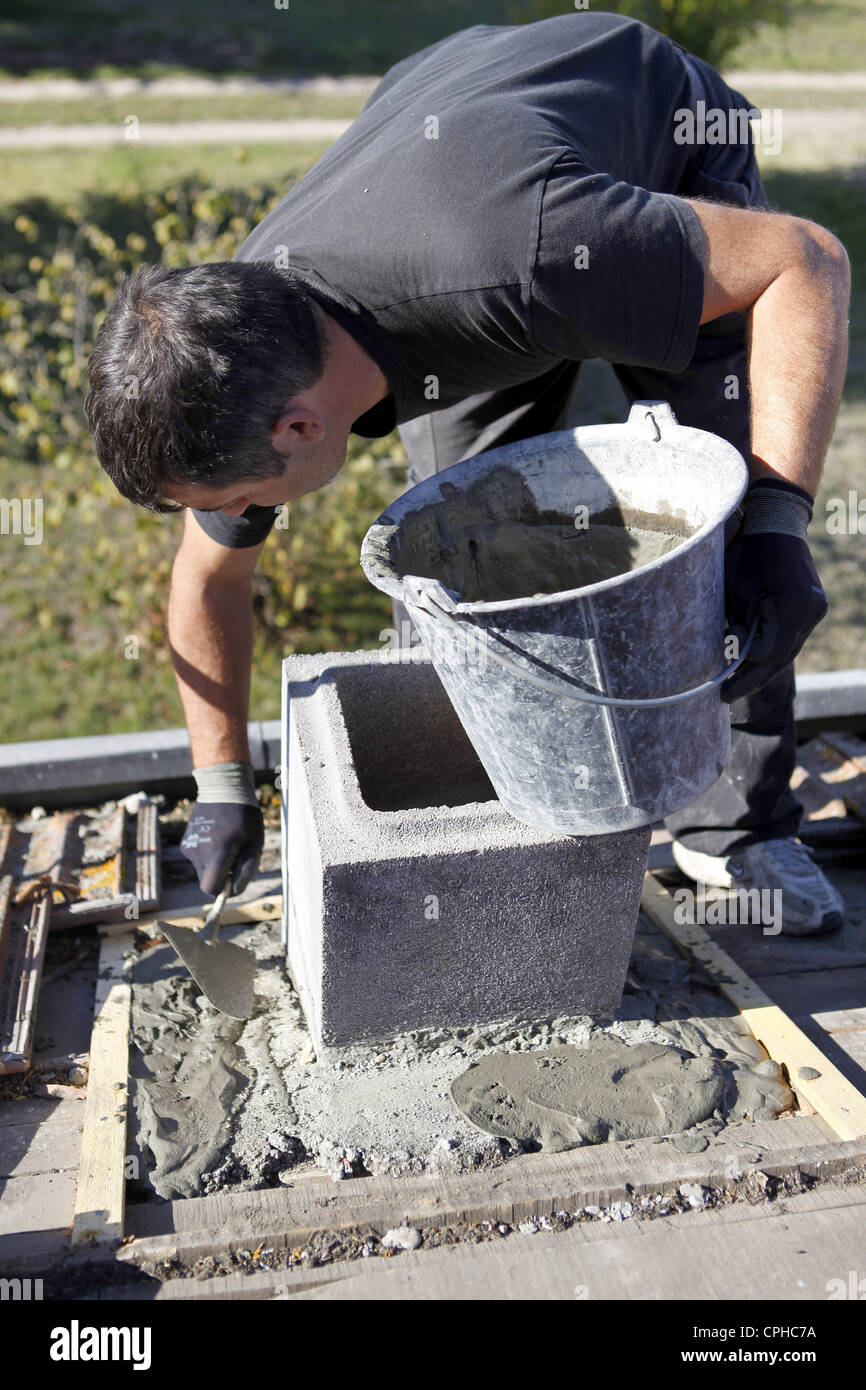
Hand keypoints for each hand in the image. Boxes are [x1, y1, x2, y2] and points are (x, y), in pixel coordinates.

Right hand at [180, 801, 263, 895]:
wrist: (222, 788)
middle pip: (206, 881)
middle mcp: (198, 851)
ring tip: (226, 841)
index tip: (233, 879)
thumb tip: (233, 890)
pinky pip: (198, 859)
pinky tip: (216, 836)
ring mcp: (189, 847)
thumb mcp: (256, 842)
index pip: (210, 888)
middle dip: (221, 876)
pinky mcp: (185, 843)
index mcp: (218, 851)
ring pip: (203, 870)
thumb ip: (246, 869)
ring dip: (215, 864)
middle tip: (234, 856)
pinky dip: (207, 854)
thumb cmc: (244, 815)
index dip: (222, 890)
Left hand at [722, 530, 827, 702]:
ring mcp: (815, 610)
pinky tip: (752, 660)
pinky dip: (772, 648)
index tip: (722, 671)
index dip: (744, 664)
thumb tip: (732, 655)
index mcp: (793, 608)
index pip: (769, 654)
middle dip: (753, 678)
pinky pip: (792, 637)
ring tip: (736, 682)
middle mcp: (811, 613)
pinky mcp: (812, 607)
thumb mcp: (736, 591)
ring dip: (762, 665)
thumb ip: (739, 626)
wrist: (778, 524)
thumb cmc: (750, 554)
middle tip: (726, 695)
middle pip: (782, 658)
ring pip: (788, 650)